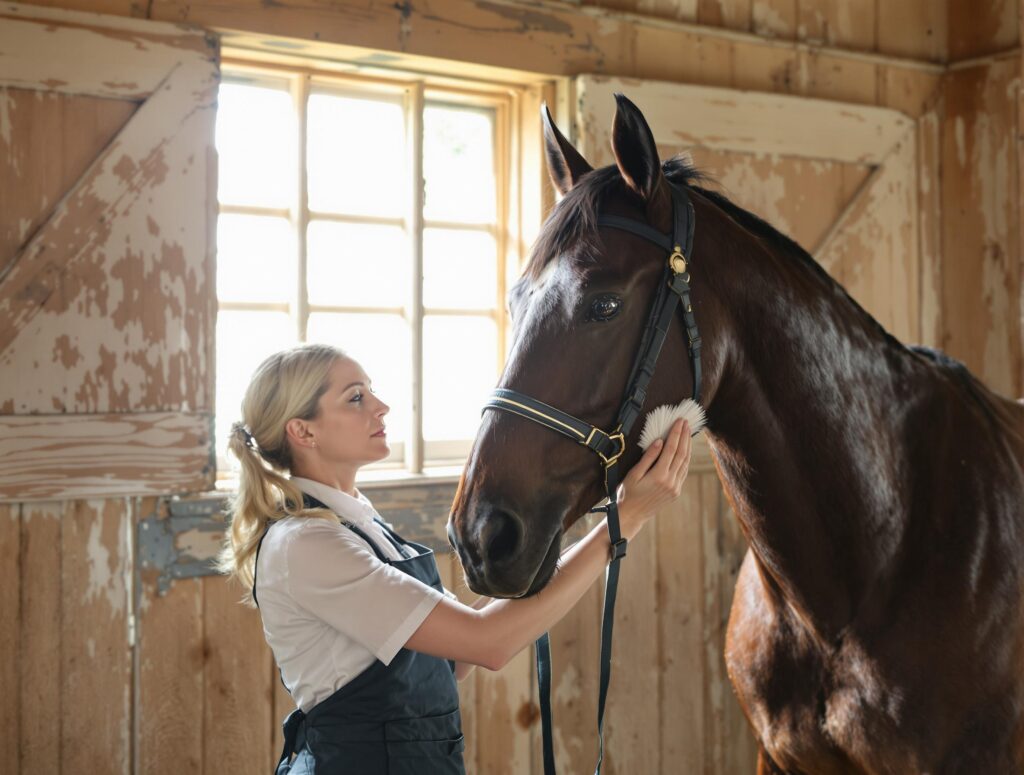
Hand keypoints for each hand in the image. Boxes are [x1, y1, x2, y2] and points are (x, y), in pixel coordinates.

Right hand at [616, 418, 691, 539]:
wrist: (632, 514)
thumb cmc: (628, 492)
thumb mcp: (634, 473)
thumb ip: (648, 457)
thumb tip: (660, 441)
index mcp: (659, 476)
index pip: (671, 449)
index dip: (676, 434)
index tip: (679, 421)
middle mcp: (670, 482)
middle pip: (682, 454)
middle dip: (685, 437)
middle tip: (686, 423)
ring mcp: (675, 488)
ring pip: (686, 463)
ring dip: (688, 447)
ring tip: (688, 433)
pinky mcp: (676, 492)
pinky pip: (684, 472)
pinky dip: (686, 459)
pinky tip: (685, 450)